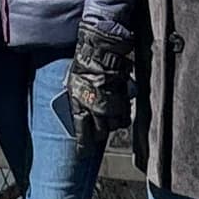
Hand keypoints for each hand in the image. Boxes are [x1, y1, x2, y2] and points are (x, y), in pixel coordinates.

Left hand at [60, 25, 136, 143]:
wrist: (101, 47)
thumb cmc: (84, 63)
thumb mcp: (72, 83)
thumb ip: (76, 101)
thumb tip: (80, 117)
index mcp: (78, 102)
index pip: (82, 131)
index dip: (84, 144)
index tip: (84, 151)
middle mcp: (95, 105)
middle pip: (101, 132)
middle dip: (100, 133)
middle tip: (99, 131)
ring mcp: (111, 102)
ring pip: (116, 125)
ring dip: (113, 123)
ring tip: (110, 117)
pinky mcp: (124, 97)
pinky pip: (126, 115)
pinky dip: (124, 115)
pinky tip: (120, 109)